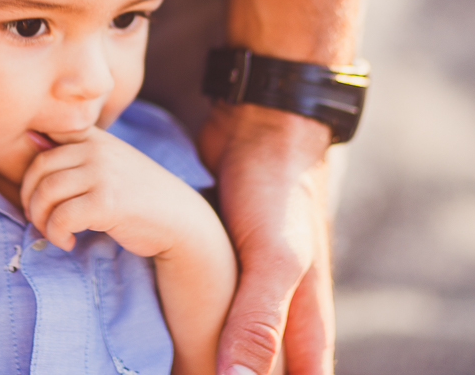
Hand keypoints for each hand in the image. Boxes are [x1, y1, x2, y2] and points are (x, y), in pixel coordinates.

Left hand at [19, 126, 208, 256]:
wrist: (180, 220)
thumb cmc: (138, 195)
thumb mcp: (109, 164)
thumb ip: (77, 152)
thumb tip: (31, 138)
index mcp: (95, 138)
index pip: (48, 132)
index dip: (31, 162)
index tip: (37, 189)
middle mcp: (97, 149)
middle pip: (39, 167)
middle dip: (30, 197)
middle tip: (38, 218)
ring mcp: (102, 174)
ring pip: (46, 193)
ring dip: (40, 219)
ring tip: (52, 232)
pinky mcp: (106, 202)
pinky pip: (62, 217)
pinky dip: (57, 234)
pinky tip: (68, 242)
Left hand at [199, 104, 333, 374]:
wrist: (263, 124)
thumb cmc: (277, 191)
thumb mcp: (275, 258)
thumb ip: (260, 322)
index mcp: (307, 318)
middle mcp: (286, 306)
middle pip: (268, 366)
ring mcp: (257, 281)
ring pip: (239, 337)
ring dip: (216, 359)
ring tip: (178, 373)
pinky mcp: (230, 257)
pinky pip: (216, 300)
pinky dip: (197, 317)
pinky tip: (167, 328)